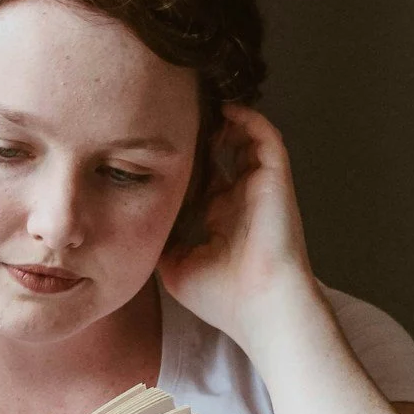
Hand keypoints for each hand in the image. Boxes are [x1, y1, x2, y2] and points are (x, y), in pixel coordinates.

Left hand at [158, 105, 321, 352]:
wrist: (261, 307)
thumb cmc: (223, 297)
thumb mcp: (176, 269)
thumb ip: (161, 242)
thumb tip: (138, 223)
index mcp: (223, 220)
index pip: (205, 180)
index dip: (185, 163)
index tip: (157, 147)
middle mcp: (242, 200)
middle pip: (225, 155)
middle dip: (203, 134)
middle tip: (175, 117)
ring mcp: (260, 188)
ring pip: (246, 140)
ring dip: (226, 121)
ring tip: (199, 106)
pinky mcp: (275, 179)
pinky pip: (267, 137)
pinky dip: (249, 119)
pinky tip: (226, 108)